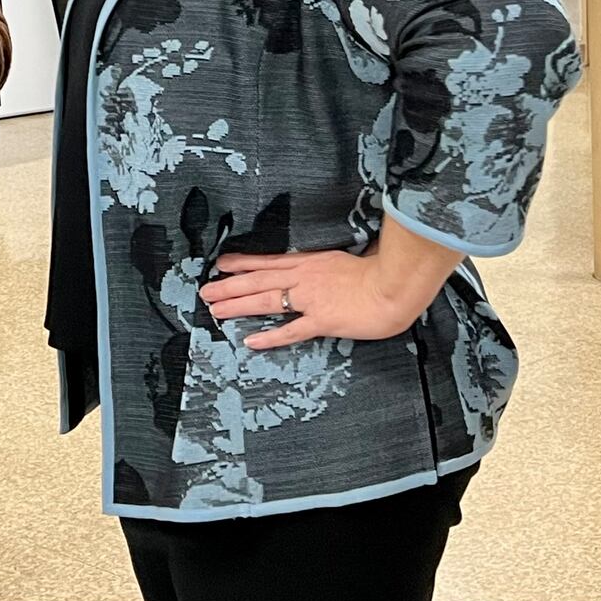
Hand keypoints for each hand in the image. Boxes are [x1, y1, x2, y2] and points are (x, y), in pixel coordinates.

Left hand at [199, 250, 424, 349]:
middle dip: (229, 285)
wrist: (396, 285)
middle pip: (258, 281)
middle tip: (205, 291)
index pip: (268, 262)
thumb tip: (322, 264)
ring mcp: (311, 299)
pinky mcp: (323, 320)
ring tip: (215, 309)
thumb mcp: (348, 258)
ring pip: (266, 301)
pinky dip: (270, 336)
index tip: (222, 264)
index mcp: (310, 263)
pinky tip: (251, 341)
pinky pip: (291, 330)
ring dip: (238, 305)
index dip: (243, 263)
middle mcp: (304, 278)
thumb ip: (329, 263)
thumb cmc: (381, 271)